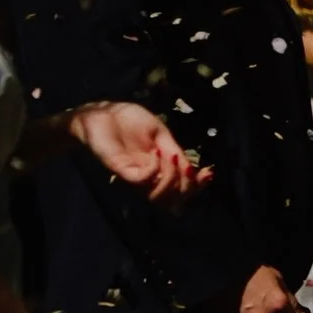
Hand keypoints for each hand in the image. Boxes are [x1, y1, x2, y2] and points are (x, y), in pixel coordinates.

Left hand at [67, 101, 210, 208]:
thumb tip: (192, 168)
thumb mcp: (160, 133)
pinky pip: (142, 179)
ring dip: (172, 179)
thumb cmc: (129, 120)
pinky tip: (156, 151)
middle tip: (191, 169)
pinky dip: (155, 168)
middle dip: (188, 188)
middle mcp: (149, 176)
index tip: (209, 173)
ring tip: (174, 158)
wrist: (103, 113)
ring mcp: (135, 175)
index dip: (197, 187)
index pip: (180, 189)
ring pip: (157, 195)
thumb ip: (174, 150)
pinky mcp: (121, 170)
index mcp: (161, 168)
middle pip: (172, 199)